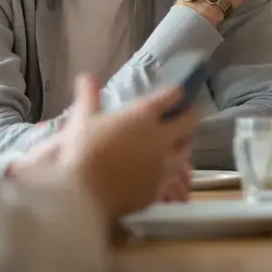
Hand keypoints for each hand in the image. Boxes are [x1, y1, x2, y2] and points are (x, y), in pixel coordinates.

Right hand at [58, 75, 197, 216]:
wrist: (85, 196)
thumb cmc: (83, 152)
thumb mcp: (82, 119)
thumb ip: (88, 94)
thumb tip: (88, 75)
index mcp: (144, 116)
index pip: (172, 96)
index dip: (176, 92)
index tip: (175, 93)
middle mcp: (161, 138)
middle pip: (190, 121)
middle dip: (189, 115)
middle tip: (183, 115)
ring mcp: (164, 164)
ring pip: (186, 149)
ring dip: (182, 143)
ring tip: (174, 142)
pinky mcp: (160, 187)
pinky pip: (173, 174)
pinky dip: (170, 169)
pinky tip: (161, 169)